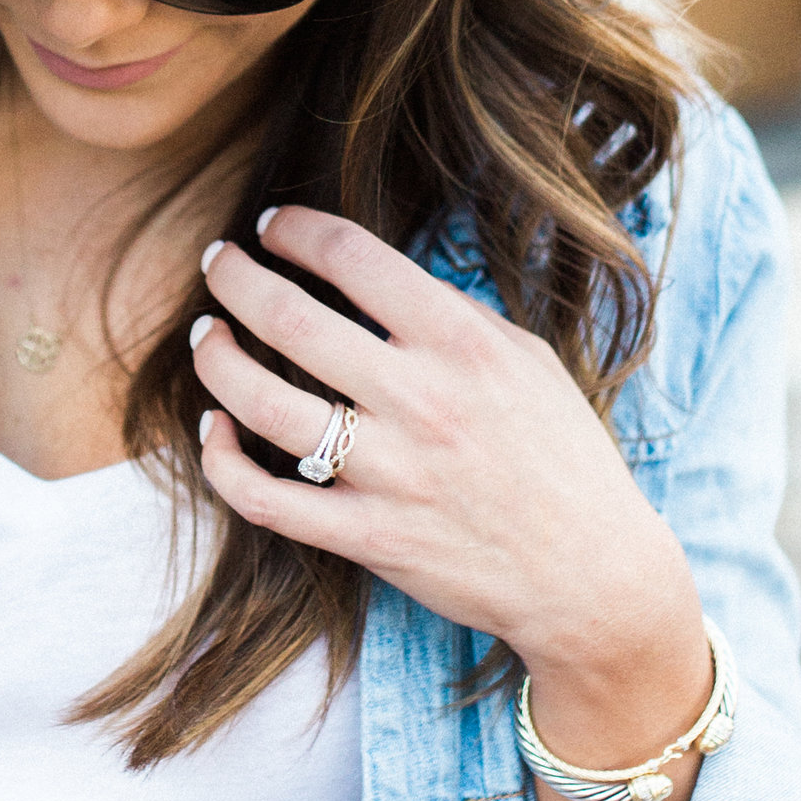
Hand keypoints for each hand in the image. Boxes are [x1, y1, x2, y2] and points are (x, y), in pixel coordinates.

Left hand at [190, 206, 709, 757]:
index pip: (354, 257)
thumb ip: (454, 315)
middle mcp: (421, 399)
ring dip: (217, 358)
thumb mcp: (527, 362)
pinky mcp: (366, 536)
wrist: (593, 574)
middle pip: (290, 317)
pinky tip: (213, 430)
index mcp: (463, 343)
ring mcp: (389, 472)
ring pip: (262, 402)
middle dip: (236, 277)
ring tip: (207, 335)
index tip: (273, 225)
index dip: (296, 230)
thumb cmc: (563, 458)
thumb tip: (377, 278)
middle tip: (216, 262)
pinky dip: (222, 460)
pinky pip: (265, 496)